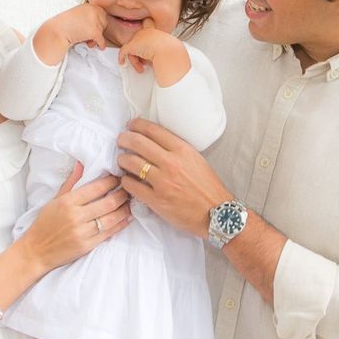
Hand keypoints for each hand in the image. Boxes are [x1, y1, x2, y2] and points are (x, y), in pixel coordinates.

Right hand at [18, 162, 131, 270]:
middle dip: (123, 194)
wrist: (36, 251)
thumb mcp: (54, 200)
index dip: (111, 181)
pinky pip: (109, 233)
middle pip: (108, 202)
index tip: (119, 177)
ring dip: (125, 209)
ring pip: (112, 218)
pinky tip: (127, 218)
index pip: (96, 188)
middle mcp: (76, 216)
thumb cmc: (44, 224)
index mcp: (67, 202)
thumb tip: (81, 164)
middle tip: (129, 189)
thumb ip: (71, 183)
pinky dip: (121, 224)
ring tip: (130, 202)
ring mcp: (83, 232)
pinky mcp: (87, 245)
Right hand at [33, 4, 108, 63]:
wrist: (57, 32)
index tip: (92, 28)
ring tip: (87, 40)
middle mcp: (93, 11)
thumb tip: (101, 23)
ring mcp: (94, 21)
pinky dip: (100, 45)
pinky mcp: (94, 31)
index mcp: (89, 6)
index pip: (102, 13)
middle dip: (99, 29)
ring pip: (102, 32)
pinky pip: (101, 40)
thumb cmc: (64, 25)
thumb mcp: (78, 15)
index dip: (99, 22)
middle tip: (89, 35)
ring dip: (96, 38)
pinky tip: (99, 47)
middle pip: (105, 22)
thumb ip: (88, 16)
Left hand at [117, 119, 230, 237]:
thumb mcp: (196, 159)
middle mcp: (171, 163)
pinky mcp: (156, 200)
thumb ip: (177, 150)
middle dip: (124, 139)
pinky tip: (126, 180)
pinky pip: (131, 185)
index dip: (137, 125)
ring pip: (130, 162)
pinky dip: (125, 180)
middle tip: (121, 140)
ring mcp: (162, 182)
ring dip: (122, 159)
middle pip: (138, 142)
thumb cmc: (208, 187)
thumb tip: (155, 143)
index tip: (131, 125)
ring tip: (122, 160)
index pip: (153, 130)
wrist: (217, 213)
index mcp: (182, 150)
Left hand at [118, 19, 189, 84]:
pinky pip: (123, 51)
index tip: (144, 27)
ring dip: (136, 60)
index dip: (145, 26)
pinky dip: (121, 57)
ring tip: (142, 67)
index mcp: (156, 32)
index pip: (148, 23)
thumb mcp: (168, 50)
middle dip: (140, 53)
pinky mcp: (132, 46)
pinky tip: (122, 62)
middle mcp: (146, 32)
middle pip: (139, 41)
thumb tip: (166, 59)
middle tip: (144, 63)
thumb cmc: (171, 51)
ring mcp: (139, 38)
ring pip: (132, 49)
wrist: (168, 51)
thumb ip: (163, 51)